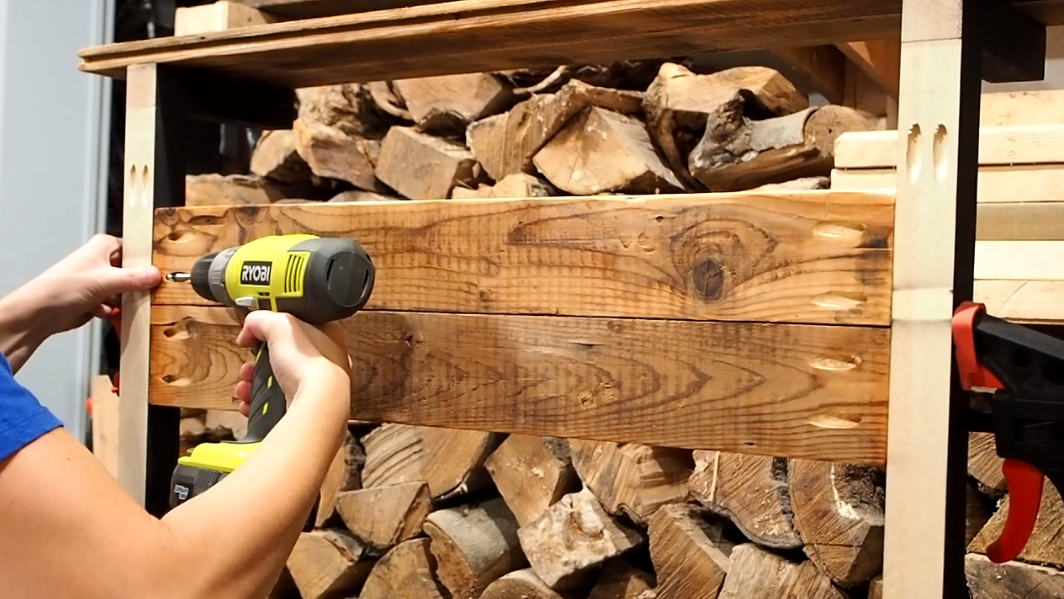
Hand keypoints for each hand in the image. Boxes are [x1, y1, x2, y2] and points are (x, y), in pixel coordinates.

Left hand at [0, 234, 160, 371]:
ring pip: (125, 289)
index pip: (136, 248)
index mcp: (104, 246)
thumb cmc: (61, 288)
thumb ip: (135, 278)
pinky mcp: (96, 298)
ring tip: (127, 304)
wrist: (40, 314)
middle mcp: (101, 261)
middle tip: (148, 291)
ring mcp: (99, 280)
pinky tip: (110, 312)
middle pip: (132, 271)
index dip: (148, 260)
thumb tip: (155, 274)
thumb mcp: (107, 280)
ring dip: (127, 300)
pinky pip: (116, 304)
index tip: (161, 270)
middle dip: (139, 284)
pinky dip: (115, 310)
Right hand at [232, 311, 350, 415]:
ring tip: (246, 387)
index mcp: (327, 336)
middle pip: (281, 358)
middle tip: (248, 367)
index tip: (256, 335)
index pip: (297, 328)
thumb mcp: (281, 325)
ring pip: (276, 382)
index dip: (273, 332)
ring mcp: (315, 388)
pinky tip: (250, 402)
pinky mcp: (304, 407)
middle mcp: (324, 362)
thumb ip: (263, 320)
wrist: (317, 404)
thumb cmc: (310, 363)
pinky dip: (259, 403)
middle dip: (257, 363)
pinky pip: (275, 404)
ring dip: (254, 384)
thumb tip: (250, 327)